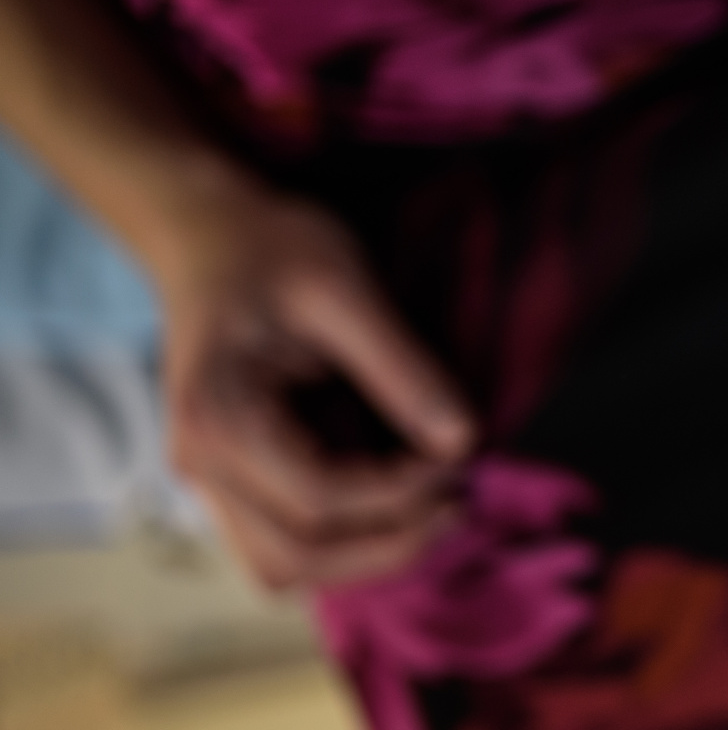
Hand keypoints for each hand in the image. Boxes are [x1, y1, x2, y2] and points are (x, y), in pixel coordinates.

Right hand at [157, 182, 474, 587]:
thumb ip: (401, 367)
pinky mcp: (236, 474)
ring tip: (433, 507)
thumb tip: (462, 439)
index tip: (457, 453)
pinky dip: (348, 532)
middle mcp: (200, 465)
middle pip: (293, 559)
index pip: (318, 500)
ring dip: (364, 552)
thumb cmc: (270, 246)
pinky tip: (402, 492)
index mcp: (217, 420)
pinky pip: (287, 534)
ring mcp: (212, 477)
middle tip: (457, 502)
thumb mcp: (344, 288)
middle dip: (387, 544)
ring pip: (285, 563)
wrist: (208, 231)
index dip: (401, 492)